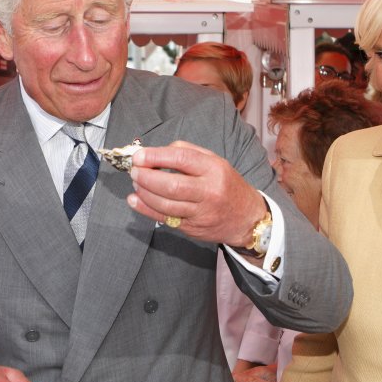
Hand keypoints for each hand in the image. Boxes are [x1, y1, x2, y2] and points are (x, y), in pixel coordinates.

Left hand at [127, 141, 266, 247]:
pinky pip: (165, 219)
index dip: (157, 157)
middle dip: (147, 177)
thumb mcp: (216, 162)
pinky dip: (146, 209)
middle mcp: (210, 191)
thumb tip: (156, 152)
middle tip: (134, 171)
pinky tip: (134, 200)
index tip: (139, 156)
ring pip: (166, 204)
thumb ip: (188, 152)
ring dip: (144, 193)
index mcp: (215, 170)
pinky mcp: (193, 228)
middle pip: (172, 185)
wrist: (247, 219)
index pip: (182, 159)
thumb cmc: (227, 185)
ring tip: (135, 183)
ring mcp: (201, 213)